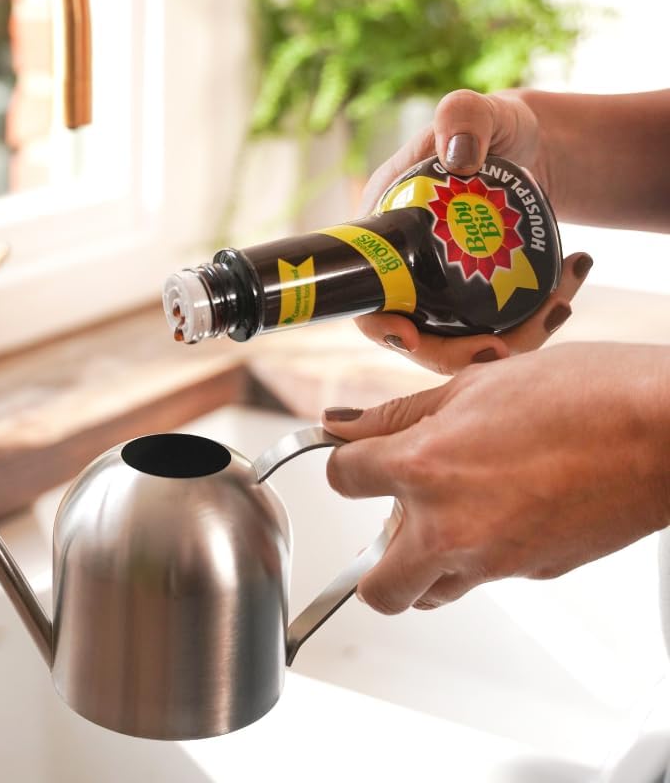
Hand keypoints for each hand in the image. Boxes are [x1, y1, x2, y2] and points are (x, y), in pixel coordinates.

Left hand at [322, 343, 669, 614]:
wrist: (663, 429)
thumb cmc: (579, 394)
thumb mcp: (471, 386)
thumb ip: (397, 414)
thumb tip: (342, 426)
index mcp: (423, 468)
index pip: (342, 480)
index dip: (346, 463)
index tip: (357, 457)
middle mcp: (449, 527)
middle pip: (376, 588)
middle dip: (370, 560)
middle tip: (390, 519)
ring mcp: (494, 561)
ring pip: (432, 593)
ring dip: (422, 566)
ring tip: (446, 515)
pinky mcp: (535, 574)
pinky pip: (485, 577)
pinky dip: (478, 553)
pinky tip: (502, 506)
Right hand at [355, 88, 586, 373]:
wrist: (531, 142)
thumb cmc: (491, 123)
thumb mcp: (474, 110)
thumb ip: (462, 116)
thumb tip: (458, 158)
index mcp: (381, 232)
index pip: (365, 293)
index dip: (378, 325)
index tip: (408, 336)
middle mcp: (404, 268)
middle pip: (416, 335)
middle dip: (455, 353)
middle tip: (503, 348)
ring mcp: (440, 288)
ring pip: (462, 341)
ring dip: (511, 340)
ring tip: (560, 305)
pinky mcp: (477, 298)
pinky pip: (496, 330)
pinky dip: (532, 325)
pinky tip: (567, 295)